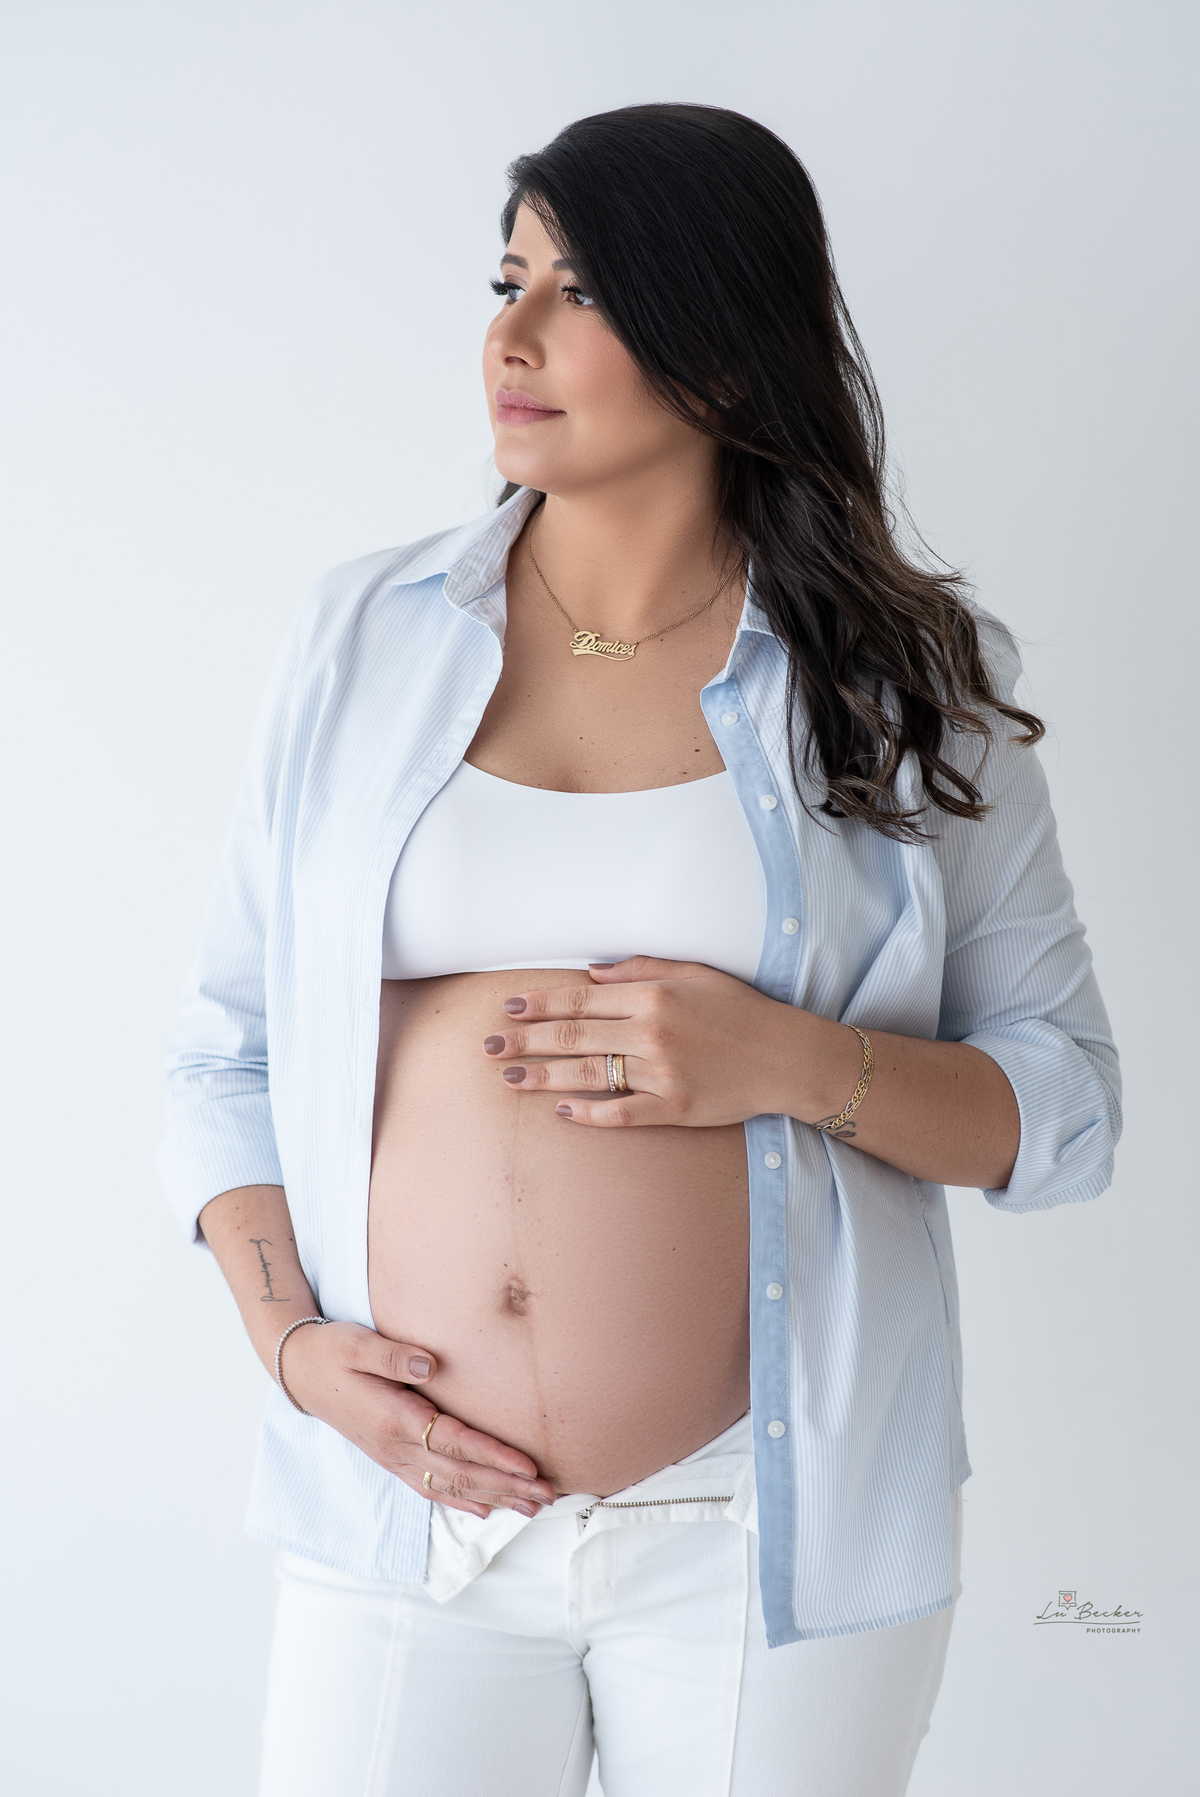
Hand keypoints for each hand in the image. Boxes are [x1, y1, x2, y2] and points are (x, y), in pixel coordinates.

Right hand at [281, 1321, 558, 1519]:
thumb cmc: (332, 1351)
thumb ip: (394, 1356)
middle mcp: (395, 1447)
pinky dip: (461, 1501)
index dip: (493, 1456)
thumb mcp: (357, 1344)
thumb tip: (428, 1365)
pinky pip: (430, 1488)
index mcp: (393, 1419)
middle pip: (460, 1474)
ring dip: (494, 1499)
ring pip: (450, 1487)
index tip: (528, 1466)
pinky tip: (486, 1509)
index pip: (454, 1442)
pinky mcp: (391, 1458)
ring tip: (532, 1507)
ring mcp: (392, 1458)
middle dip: (507, 1487)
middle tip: (548, 1495)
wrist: (299, 1372)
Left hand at [481, 955, 793, 1127]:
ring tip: (508, 1079)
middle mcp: (652, 1033)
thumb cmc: (740, 1011)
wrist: (785, 1057)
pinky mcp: (674, 1108)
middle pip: (573, 1036)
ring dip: (543, 1077)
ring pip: (588, 1075)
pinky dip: (589, 1113)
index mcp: (653, 996)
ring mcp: (662, 1073)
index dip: (539, 1004)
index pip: (581, 999)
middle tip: (487, 1048)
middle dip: (524, 1042)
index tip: (507, 1009)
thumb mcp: (695, 974)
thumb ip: (641, 969)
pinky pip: (621, 1112)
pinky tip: (561, 1111)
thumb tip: (591, 973)